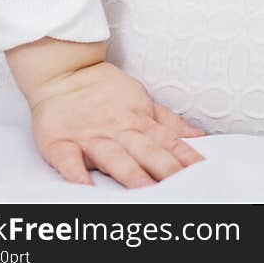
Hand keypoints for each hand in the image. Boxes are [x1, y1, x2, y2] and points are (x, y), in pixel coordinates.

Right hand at [7, 39, 205, 187]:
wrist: (64, 73)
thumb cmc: (106, 92)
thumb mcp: (143, 102)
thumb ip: (170, 123)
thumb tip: (199, 136)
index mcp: (139, 121)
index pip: (168, 141)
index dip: (185, 156)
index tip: (202, 170)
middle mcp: (118, 130)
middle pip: (146, 150)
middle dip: (164, 167)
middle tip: (180, 183)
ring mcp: (90, 137)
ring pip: (113, 157)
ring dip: (129, 172)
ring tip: (143, 188)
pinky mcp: (61, 142)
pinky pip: (68, 160)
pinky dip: (76, 173)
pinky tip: (84, 186)